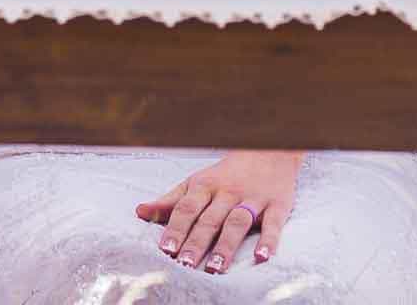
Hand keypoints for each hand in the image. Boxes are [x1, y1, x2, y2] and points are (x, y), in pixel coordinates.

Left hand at [135, 151, 301, 272]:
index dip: (175, 228)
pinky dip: (269, 240)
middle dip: (196, 242)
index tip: (166, 249)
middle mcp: (227, 192)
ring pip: (237, 222)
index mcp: (204, 186)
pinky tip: (262, 257)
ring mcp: (253, 198)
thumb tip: (139, 212)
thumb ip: (169, 201)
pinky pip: (273, 224)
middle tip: (185, 264)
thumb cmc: (226, 174)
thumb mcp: (195, 182)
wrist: (268, 150)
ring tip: (215, 267)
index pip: (187, 208)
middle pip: (210, 219)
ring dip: (226, 246)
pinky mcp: (277, 205)